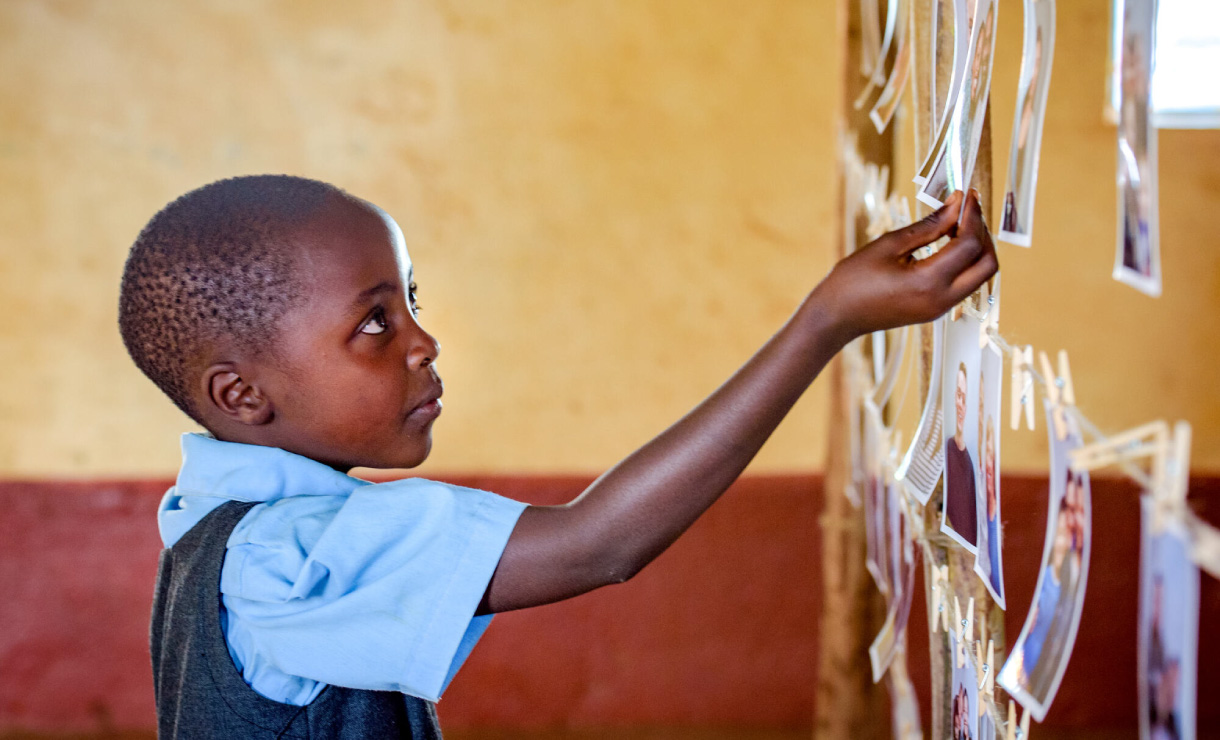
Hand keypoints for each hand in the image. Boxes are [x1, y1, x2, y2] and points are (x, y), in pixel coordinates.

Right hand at [813, 190, 997, 340]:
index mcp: (929, 282)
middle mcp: (942, 299)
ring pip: (980, 275)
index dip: (973, 216)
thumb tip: (956, 205)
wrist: (836, 317)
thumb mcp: (889, 245)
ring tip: (957, 224)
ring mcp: (941, 309)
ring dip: (976, 248)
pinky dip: (965, 261)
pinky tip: (948, 243)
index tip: (967, 195)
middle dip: (983, 234)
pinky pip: (965, 283)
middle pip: (988, 264)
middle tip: (967, 211)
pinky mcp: (936, 310)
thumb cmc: (853, 280)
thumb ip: (929, 225)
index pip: (970, 244)